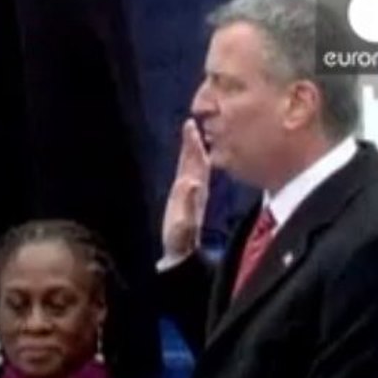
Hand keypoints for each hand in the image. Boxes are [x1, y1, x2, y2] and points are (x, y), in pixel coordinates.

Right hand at [161, 118, 210, 260]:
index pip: (195, 162)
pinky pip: (190, 175)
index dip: (192, 145)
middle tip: (191, 124)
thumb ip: (188, 202)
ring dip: (192, 151)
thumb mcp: (183, 221)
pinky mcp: (187, 200)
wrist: (182, 253)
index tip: (191, 126)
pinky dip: (190, 164)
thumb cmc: (180, 240)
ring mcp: (193, 194)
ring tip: (191, 135)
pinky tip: (189, 160)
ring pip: (194, 167)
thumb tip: (192, 181)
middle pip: (196, 161)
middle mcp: (196, 189)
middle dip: (193, 143)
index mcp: (194, 190)